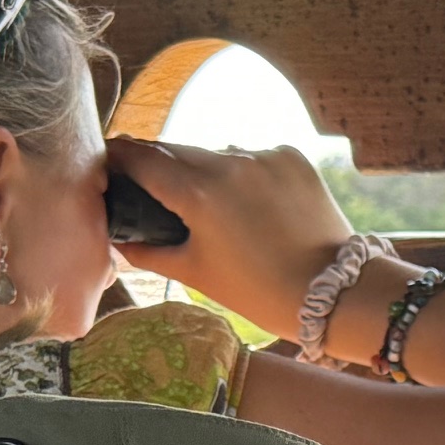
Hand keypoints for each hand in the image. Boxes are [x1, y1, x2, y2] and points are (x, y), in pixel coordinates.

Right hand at [106, 137, 359, 339]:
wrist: (337, 293)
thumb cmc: (261, 292)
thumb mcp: (196, 273)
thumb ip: (149, 250)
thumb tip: (117, 239)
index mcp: (199, 192)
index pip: (140, 157)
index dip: (117, 158)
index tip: (107, 164)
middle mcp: (230, 162)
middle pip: (176, 151)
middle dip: (157, 164)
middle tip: (147, 183)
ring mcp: (265, 156)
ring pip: (216, 153)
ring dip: (204, 170)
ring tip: (210, 205)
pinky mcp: (293, 158)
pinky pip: (253, 158)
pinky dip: (244, 175)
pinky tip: (252, 205)